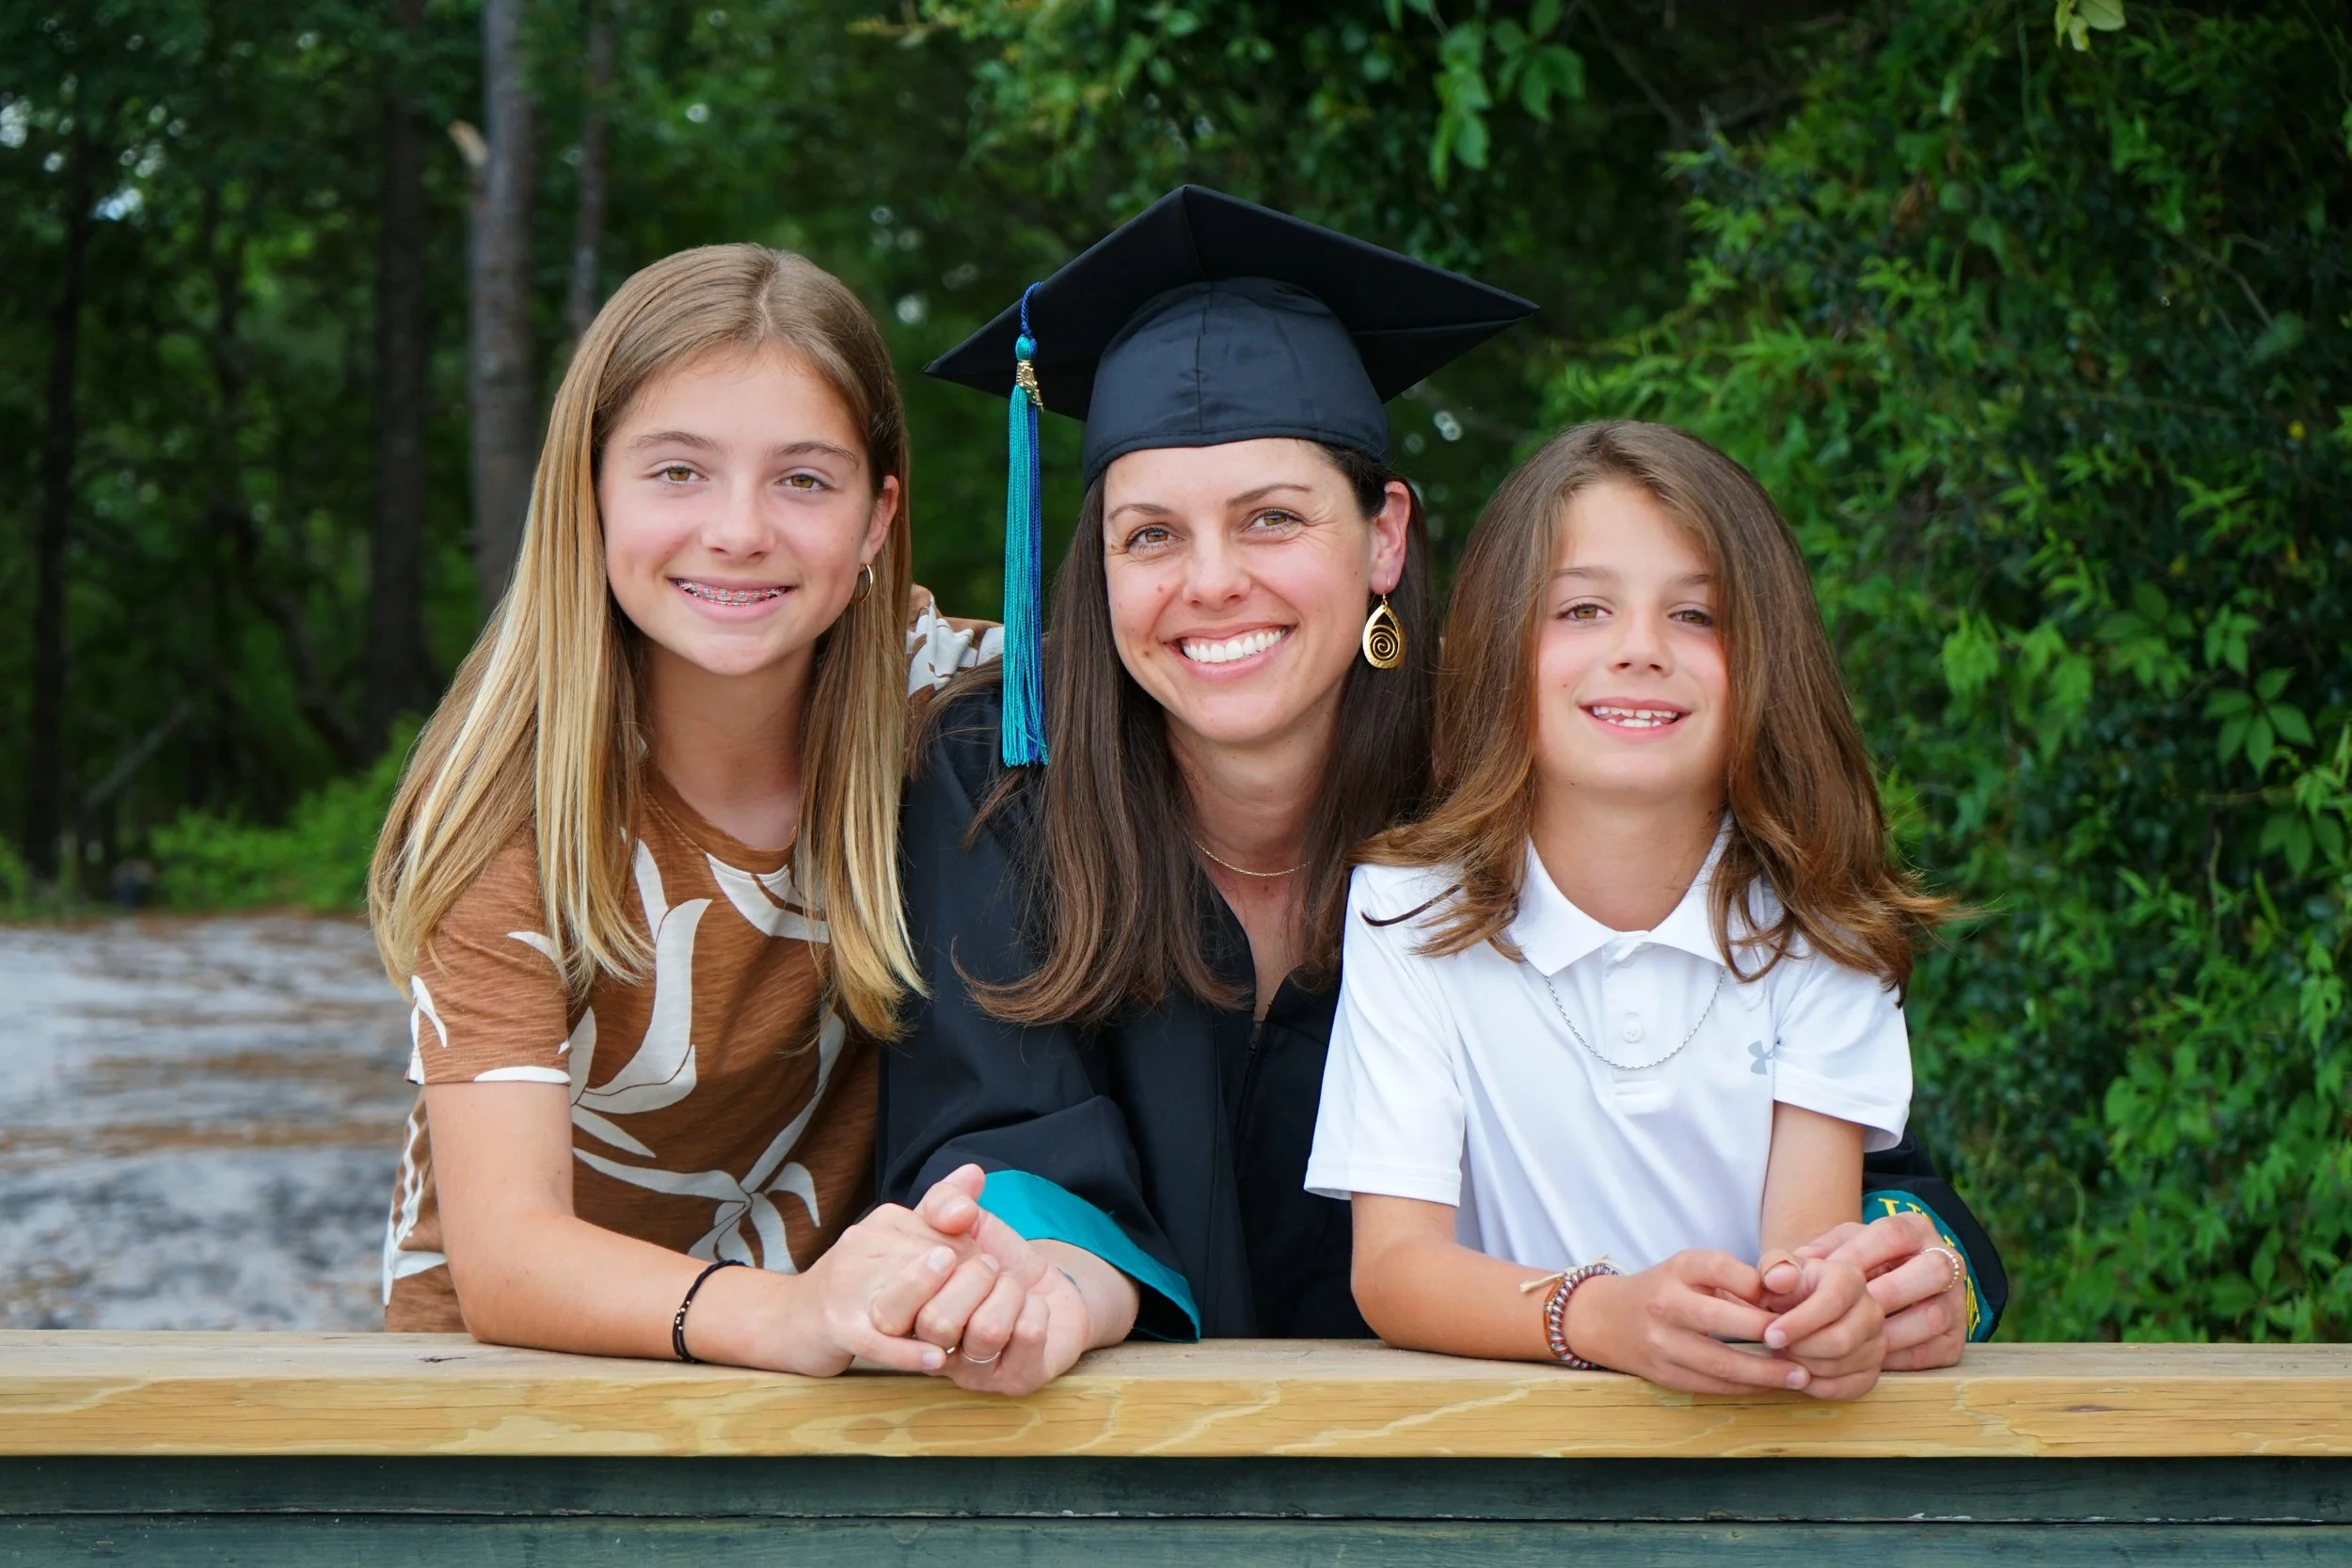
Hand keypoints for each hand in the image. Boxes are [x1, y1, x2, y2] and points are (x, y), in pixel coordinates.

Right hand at [774, 1165, 1039, 1375]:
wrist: (790, 1316)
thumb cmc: (858, 1279)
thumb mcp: (897, 1237)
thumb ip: (939, 1207)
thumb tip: (977, 1171)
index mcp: (885, 1221)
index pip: (937, 1227)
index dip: (967, 1245)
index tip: (982, 1255)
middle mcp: (863, 1245)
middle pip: (925, 1259)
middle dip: (963, 1283)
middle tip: (992, 1298)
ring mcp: (848, 1287)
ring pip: (899, 1295)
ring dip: (933, 1304)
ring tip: (966, 1318)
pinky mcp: (837, 1327)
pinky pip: (876, 1340)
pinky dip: (907, 1351)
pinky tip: (936, 1359)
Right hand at [867, 1165, 1071, 1388]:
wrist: (1045, 1289)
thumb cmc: (988, 1260)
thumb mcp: (959, 1222)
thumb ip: (946, 1201)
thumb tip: (971, 1175)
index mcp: (909, 1316)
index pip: (893, 1311)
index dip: (921, 1273)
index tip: (948, 1247)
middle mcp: (934, 1353)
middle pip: (936, 1323)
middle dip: (973, 1276)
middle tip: (987, 1265)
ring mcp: (973, 1373)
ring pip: (986, 1331)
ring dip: (1007, 1291)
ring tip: (1009, 1286)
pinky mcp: (1014, 1381)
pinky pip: (1025, 1337)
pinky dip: (1034, 1306)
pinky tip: (1031, 1306)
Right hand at [1563, 1250, 1812, 1394]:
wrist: (1606, 1320)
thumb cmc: (1665, 1290)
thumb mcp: (1691, 1269)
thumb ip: (1734, 1280)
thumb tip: (1787, 1299)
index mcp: (1676, 1269)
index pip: (1722, 1268)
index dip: (1759, 1286)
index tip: (1793, 1300)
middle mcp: (1665, 1304)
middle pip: (1722, 1320)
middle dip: (1769, 1335)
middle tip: (1809, 1347)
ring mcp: (1661, 1343)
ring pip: (1720, 1363)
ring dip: (1765, 1373)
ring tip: (1801, 1376)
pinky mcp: (1664, 1374)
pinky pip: (1711, 1384)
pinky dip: (1744, 1387)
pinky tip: (1769, 1384)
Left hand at [1756, 1250, 1884, 1399]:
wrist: (1797, 1308)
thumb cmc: (1785, 1288)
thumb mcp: (1773, 1270)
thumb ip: (1774, 1268)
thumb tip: (1778, 1278)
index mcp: (1850, 1278)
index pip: (1832, 1302)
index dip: (1799, 1323)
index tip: (1770, 1335)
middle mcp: (1871, 1309)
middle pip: (1841, 1340)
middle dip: (1800, 1348)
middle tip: (1776, 1346)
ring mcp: (1876, 1342)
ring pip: (1840, 1366)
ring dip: (1803, 1366)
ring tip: (1785, 1352)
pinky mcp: (1872, 1371)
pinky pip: (1846, 1389)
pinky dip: (1816, 1386)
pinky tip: (1797, 1372)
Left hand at [1792, 1212, 1966, 1370]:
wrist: (1860, 1302)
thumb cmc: (1835, 1273)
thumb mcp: (1816, 1257)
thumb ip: (1790, 1261)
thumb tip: (1777, 1279)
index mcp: (1912, 1229)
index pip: (1891, 1234)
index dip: (1856, 1256)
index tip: (1821, 1277)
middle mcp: (1944, 1261)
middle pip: (1930, 1271)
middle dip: (1885, 1293)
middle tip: (1843, 1313)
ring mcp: (1955, 1304)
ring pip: (1933, 1316)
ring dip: (1886, 1333)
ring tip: (1842, 1342)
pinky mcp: (1954, 1342)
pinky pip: (1932, 1353)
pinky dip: (1895, 1360)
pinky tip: (1861, 1360)